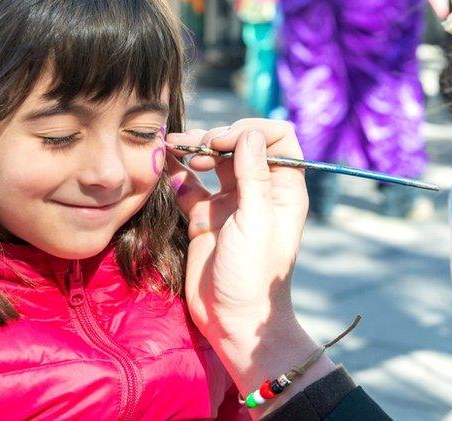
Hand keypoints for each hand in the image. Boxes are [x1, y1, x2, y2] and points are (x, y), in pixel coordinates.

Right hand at [167, 119, 307, 338]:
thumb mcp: (255, 221)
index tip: (225, 140)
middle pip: (241, 145)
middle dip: (217, 137)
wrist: (233, 320)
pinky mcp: (205, 217)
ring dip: (195, 150)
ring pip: (214, 161)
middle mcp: (258, 190)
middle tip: (196, 145)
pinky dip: (179, 174)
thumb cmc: (254, 274)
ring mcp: (231, 203)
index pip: (277, 139)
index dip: (251, 131)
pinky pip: (191, 186)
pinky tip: (168, 168)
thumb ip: (253, 175)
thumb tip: (249, 134)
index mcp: (283, 189)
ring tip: (174, 147)